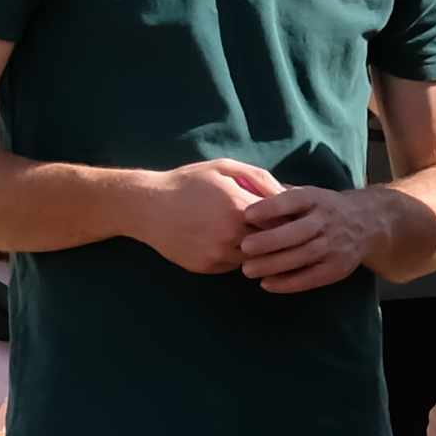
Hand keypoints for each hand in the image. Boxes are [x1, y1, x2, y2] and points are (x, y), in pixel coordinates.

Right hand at [129, 159, 280, 275]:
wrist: (147, 207)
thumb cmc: (188, 182)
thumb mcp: (223, 168)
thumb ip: (259, 178)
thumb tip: (288, 193)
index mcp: (240, 207)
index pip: (282, 221)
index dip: (287, 218)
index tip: (286, 214)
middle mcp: (232, 235)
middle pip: (271, 243)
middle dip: (275, 236)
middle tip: (272, 227)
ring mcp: (218, 254)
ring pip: (254, 257)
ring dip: (256, 248)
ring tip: (246, 233)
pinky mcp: (207, 267)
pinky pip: (233, 265)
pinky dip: (235, 256)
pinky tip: (225, 241)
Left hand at [233, 180, 397, 292]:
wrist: (366, 223)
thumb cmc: (323, 208)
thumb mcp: (308, 194)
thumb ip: (280, 195)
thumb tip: (244, 193)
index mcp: (317, 199)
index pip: (294, 200)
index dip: (271, 207)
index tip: (247, 214)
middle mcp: (327, 221)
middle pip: (299, 232)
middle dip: (270, 240)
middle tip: (244, 247)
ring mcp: (334, 246)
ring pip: (303, 256)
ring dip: (274, 264)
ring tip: (248, 269)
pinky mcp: (337, 268)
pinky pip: (311, 278)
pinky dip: (288, 283)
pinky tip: (267, 284)